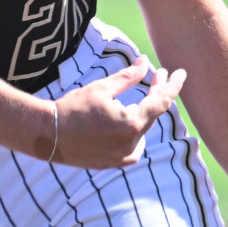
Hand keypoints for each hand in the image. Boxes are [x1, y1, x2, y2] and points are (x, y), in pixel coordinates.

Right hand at [50, 58, 185, 168]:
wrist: (46, 135)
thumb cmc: (72, 108)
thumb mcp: (102, 88)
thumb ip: (128, 77)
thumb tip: (145, 63)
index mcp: (132, 124)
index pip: (162, 102)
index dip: (173, 86)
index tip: (181, 73)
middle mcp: (132, 143)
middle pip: (154, 115)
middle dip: (157, 94)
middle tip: (158, 76)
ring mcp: (124, 156)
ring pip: (144, 130)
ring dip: (146, 112)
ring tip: (145, 95)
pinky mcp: (115, 163)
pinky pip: (134, 144)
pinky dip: (135, 130)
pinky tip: (131, 118)